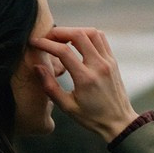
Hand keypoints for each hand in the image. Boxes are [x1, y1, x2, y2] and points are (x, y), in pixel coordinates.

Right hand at [30, 25, 136, 142]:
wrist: (119, 122)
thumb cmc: (92, 117)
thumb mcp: (67, 107)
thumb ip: (50, 86)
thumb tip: (38, 66)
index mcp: (85, 78)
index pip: (63, 51)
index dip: (46, 43)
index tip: (34, 42)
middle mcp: (99, 66)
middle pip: (79, 35)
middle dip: (59, 32)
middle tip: (47, 36)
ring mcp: (108, 62)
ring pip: (92, 32)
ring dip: (74, 30)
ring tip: (62, 37)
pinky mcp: (113, 61)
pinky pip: (101, 39)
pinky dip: (87, 34)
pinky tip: (77, 41)